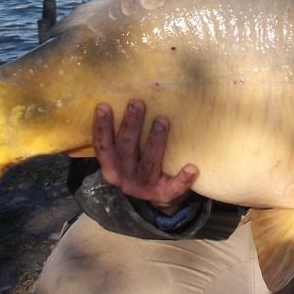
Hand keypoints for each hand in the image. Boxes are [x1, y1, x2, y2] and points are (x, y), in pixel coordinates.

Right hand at [92, 99, 197, 215]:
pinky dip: (182, 179)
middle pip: (126, 150)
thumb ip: (124, 132)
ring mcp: (144, 187)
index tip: (104, 105)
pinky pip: (174, 188)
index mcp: (111, 165)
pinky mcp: (164, 195)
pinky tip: (191, 168)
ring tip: (162, 120)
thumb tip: (126, 96)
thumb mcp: (126, 152)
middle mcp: (124, 177)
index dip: (102, 126)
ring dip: (155, 142)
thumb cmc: (142, 163)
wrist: (159, 197)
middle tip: (137, 102)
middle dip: (131, 126)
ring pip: (148, 165)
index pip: (102, 145)